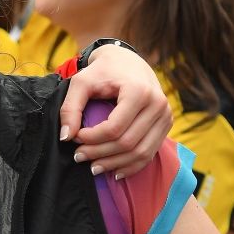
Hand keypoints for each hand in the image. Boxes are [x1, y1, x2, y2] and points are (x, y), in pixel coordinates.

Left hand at [59, 45, 171, 177]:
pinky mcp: (166, 124)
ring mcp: (166, 116)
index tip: (75, 138)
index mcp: (139, 91)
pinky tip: (114, 171)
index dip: (92, 138)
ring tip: (93, 167)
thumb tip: (66, 138)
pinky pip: (150, 153)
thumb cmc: (102, 71)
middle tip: (78, 157)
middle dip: (100, 154)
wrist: (127, 61)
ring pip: (141, 152)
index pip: (114, 128)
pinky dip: (132, 166)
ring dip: (115, 164)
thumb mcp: (81, 83)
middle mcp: (158, 104)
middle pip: (127, 142)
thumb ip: (70, 108)